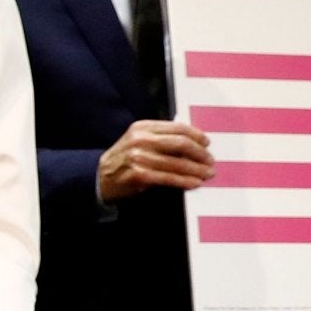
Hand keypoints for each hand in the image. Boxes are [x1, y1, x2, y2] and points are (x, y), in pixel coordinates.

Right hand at [97, 120, 213, 201]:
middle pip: (180, 143)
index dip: (196, 135)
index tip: (206, 143)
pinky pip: (169, 178)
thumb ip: (161, 137)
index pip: (177, 127)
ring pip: (177, 163)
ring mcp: (139, 158)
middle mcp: (141, 140)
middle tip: (210, 160)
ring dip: (197, 170)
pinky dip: (185, 181)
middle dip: (200, 153)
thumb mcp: (138, 140)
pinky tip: (194, 183)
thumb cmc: (124, 159)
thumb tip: (193, 142)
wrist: (100, 177)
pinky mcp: (140, 175)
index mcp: (142, 127)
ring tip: (207, 174)